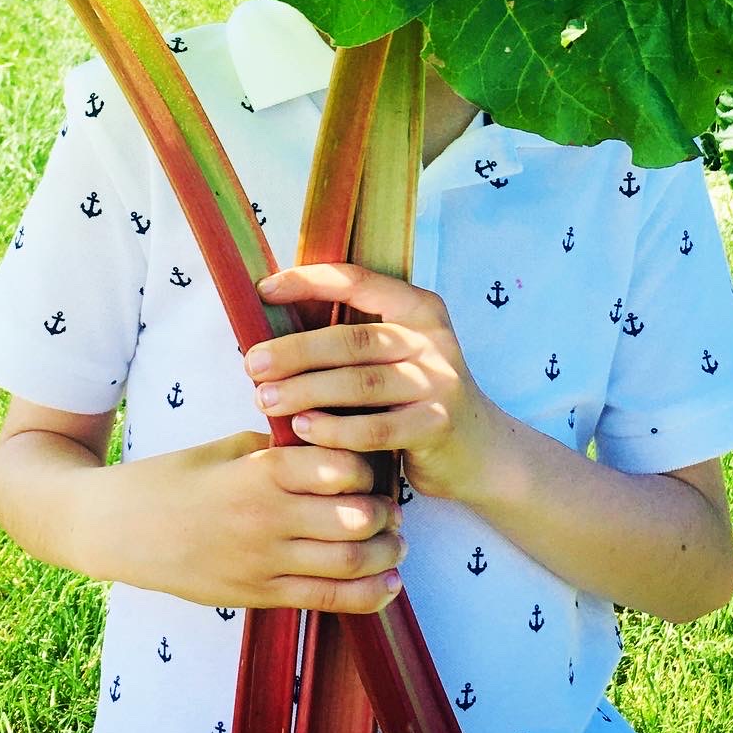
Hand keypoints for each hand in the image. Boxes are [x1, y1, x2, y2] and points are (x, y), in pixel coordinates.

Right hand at [113, 431, 406, 613]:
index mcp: (258, 471)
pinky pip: (325, 600)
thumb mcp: (221, 449)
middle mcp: (267, 518)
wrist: (116, 530)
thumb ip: (273, 448)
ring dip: (385, 553)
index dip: (368, 467)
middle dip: (386, 513)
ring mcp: (262, 563)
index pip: (341, 467)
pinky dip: (367, 595)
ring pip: (349, 562)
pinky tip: (389, 584)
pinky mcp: (255, 597)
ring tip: (397, 543)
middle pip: (355, 517)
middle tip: (394, 508)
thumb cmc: (168, 480)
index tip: (374, 466)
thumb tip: (324, 445)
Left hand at [250, 264, 498, 501]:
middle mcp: (431, 339)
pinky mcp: (436, 426)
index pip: (356, 281)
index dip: (307, 282)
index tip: (263, 290)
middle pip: (351, 339)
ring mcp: (438, 383)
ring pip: (359, 384)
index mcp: (418, 308)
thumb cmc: (415, 398)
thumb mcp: (396, 355)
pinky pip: (374, 429)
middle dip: (295, 351)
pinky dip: (333, 429)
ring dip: (305, 391)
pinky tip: (302, 430)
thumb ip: (352, 338)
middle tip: (252, 364)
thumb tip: (273, 325)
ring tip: (265, 400)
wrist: (480, 451)